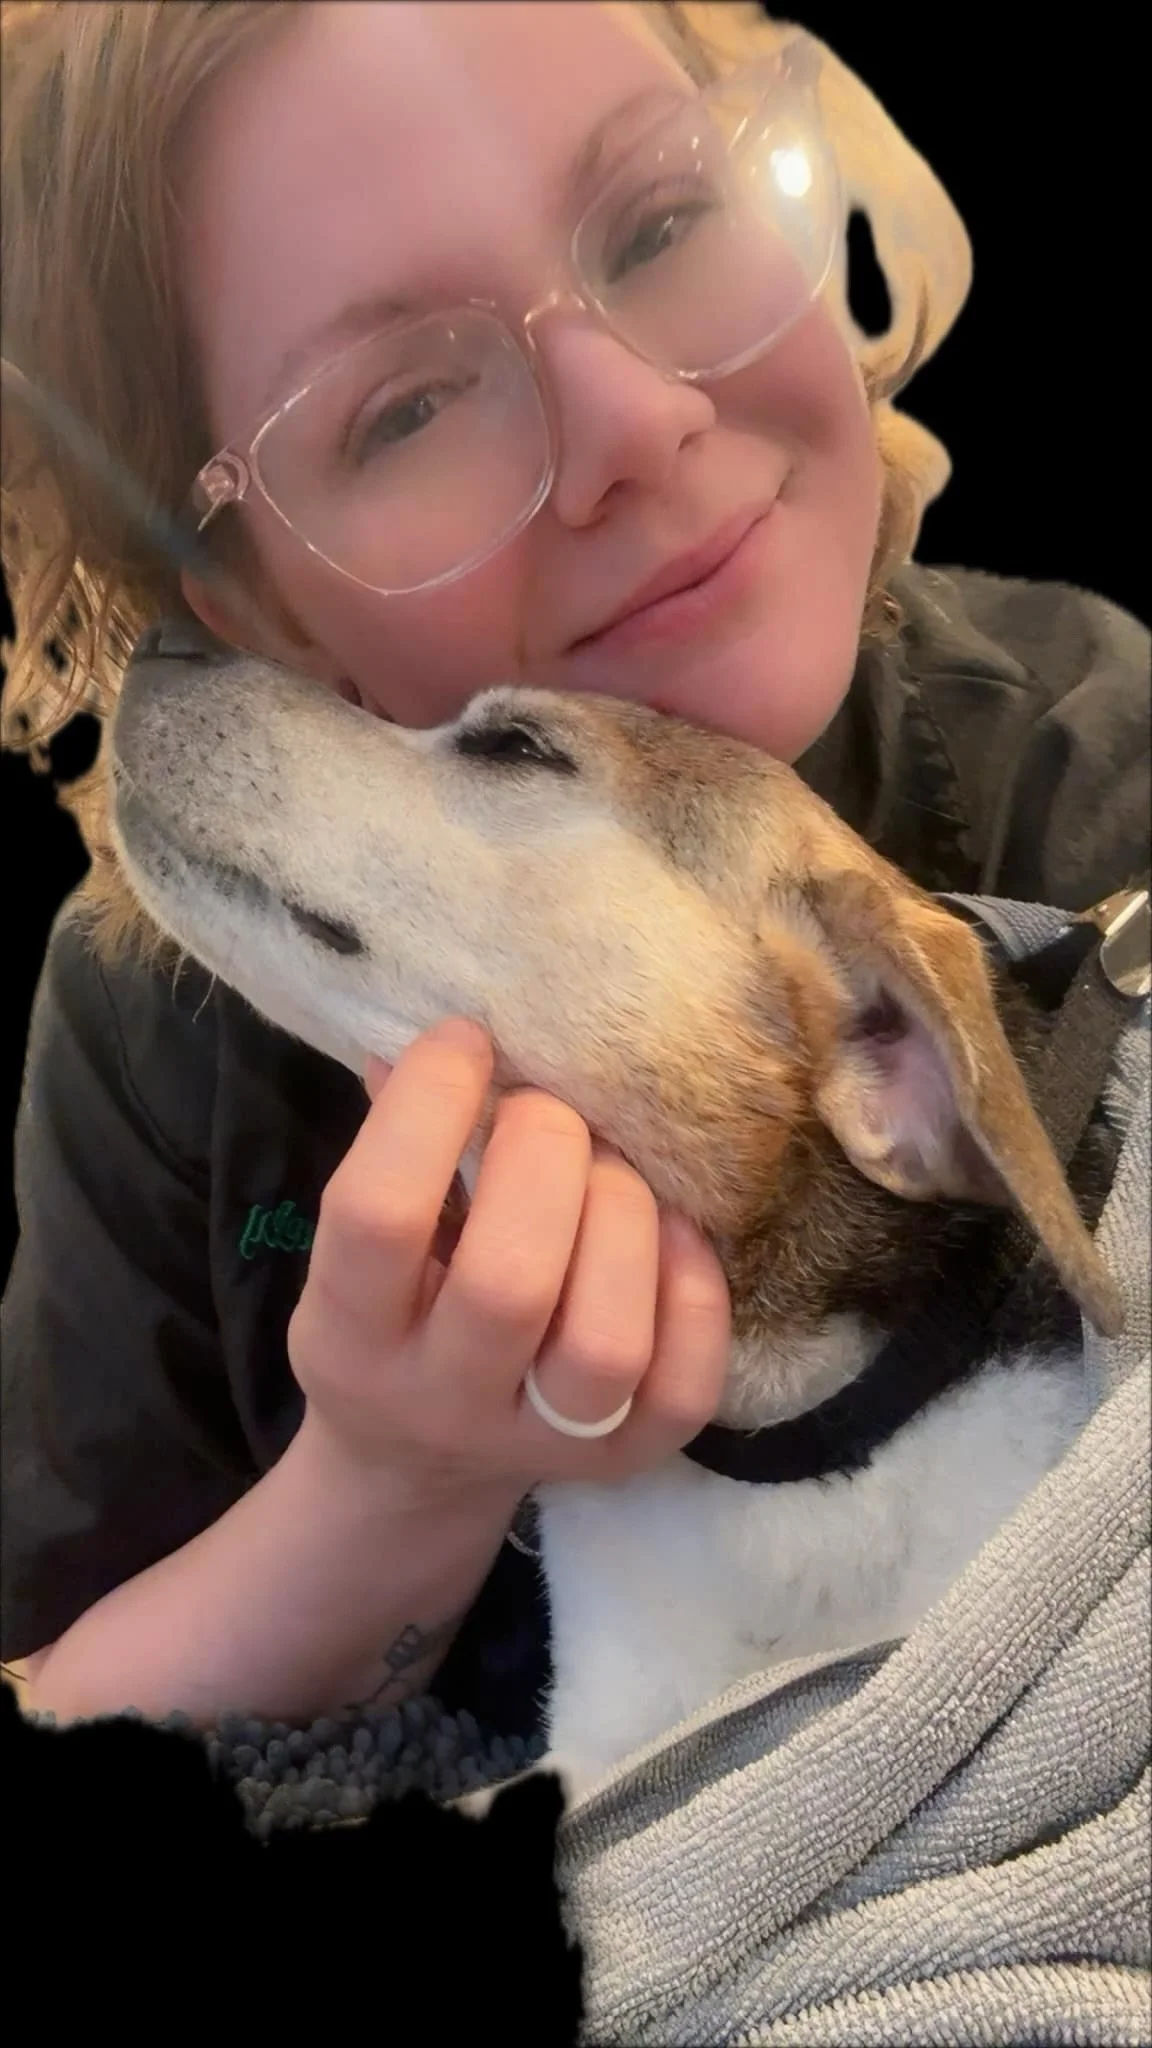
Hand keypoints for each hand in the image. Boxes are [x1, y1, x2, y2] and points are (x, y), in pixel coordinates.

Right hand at [287, 1018, 730, 1503]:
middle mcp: (440, 1397)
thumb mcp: (354, 1244)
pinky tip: (669, 1232)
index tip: (467, 1041)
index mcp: (349, 1333)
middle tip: (549, 1109)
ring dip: (623, 1219)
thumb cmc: (390, 1313)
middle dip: (545, 1156)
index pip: (377, 1216)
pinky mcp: (626, 1458)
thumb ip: (395, 1143)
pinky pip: (684, 1381)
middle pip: (508, 1283)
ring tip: (612, 1170)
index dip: (428, 1108)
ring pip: (605, 1341)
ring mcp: (540, 1440)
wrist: (414, 1464)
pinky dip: (693, 1286)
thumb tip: (443, 1034)